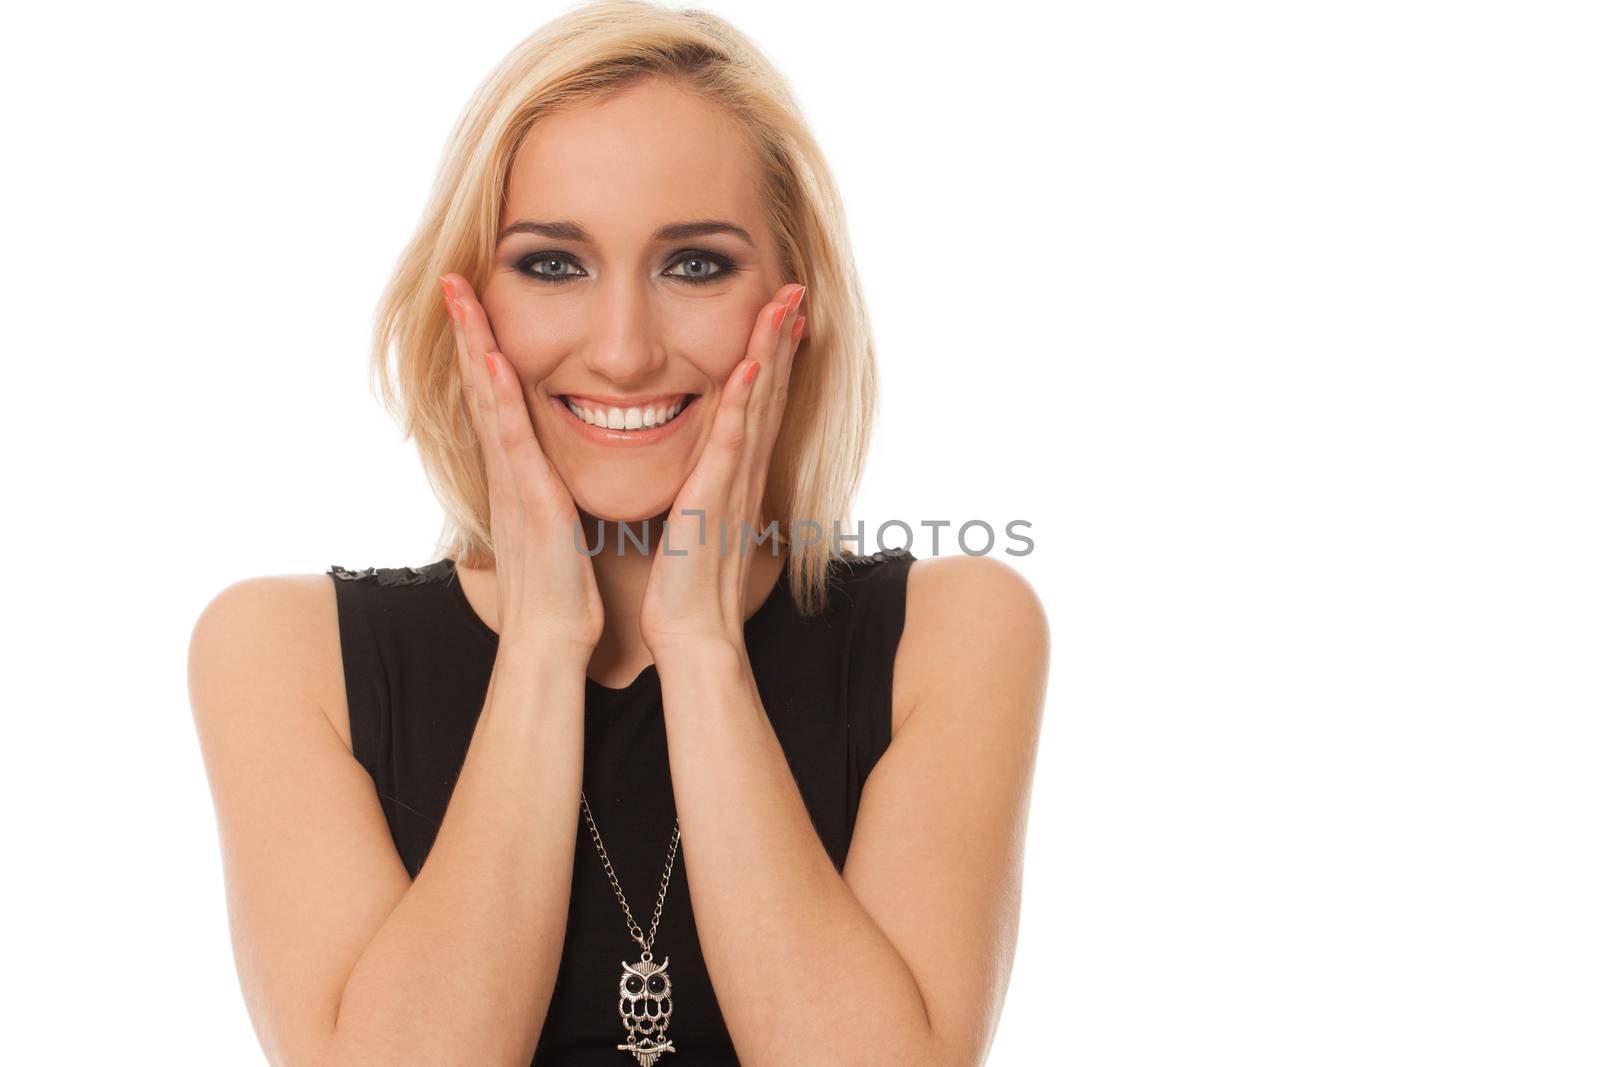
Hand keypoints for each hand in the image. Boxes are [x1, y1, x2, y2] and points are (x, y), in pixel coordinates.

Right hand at [442, 273, 604, 655]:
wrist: (553, 641)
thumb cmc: (561, 591)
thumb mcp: (555, 528)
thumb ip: (548, 494)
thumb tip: (552, 474)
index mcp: (517, 474)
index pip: (496, 398)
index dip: (482, 349)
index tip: (475, 303)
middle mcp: (506, 472)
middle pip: (479, 387)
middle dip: (466, 331)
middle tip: (453, 279)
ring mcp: (512, 484)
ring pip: (487, 401)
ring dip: (473, 346)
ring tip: (460, 296)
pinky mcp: (529, 503)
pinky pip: (511, 442)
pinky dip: (498, 400)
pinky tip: (490, 362)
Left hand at [638, 283, 806, 654]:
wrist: (693, 635)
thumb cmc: (688, 585)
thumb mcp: (698, 522)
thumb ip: (703, 490)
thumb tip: (702, 472)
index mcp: (736, 475)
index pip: (759, 403)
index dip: (772, 356)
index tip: (781, 313)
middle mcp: (744, 472)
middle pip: (771, 392)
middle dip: (782, 337)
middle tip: (794, 288)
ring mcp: (734, 483)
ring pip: (759, 405)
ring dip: (772, 352)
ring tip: (783, 304)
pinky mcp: (715, 500)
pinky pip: (733, 442)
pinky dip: (745, 403)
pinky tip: (752, 366)